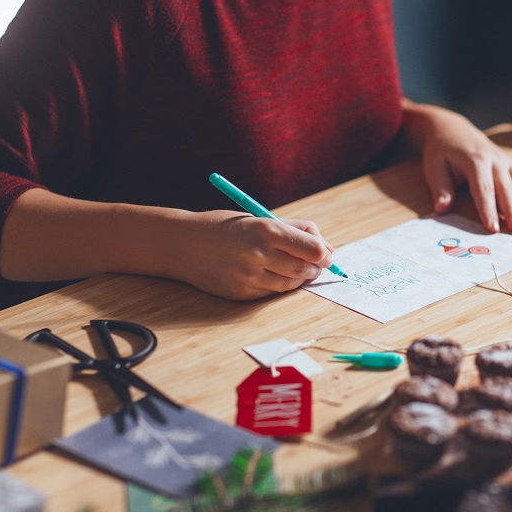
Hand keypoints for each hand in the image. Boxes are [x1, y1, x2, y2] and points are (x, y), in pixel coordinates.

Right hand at [165, 211, 335, 299]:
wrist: (184, 243)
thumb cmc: (226, 227)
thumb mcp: (259, 218)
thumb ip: (293, 230)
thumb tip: (325, 247)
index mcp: (267, 230)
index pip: (313, 249)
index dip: (325, 254)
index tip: (327, 255)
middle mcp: (259, 254)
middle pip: (305, 269)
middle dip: (316, 268)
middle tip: (316, 265)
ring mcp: (249, 276)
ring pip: (290, 284)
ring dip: (299, 278)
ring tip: (295, 269)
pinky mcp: (241, 293)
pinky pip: (271, 293)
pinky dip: (277, 286)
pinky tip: (271, 275)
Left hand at [401, 99, 511, 232]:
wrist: (451, 128)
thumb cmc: (441, 151)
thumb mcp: (434, 167)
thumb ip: (441, 189)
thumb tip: (441, 209)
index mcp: (474, 160)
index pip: (483, 189)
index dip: (488, 209)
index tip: (492, 228)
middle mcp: (494, 160)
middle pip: (506, 187)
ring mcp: (506, 161)